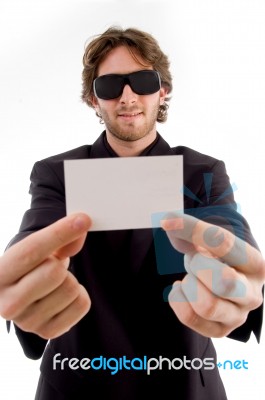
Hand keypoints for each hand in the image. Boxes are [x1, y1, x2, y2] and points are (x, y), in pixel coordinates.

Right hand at [0, 213, 91, 338]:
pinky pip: (82, 304)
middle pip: (56, 272)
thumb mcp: (35, 250)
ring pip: (71, 288)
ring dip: (69, 281)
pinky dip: (79, 296)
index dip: (60, 232)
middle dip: (60, 264)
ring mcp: (26, 321)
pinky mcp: (46, 332)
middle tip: (51, 267)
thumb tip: (81, 225)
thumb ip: (59, 238)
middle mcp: (7, 302)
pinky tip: (62, 297)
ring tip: (53, 284)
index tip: (83, 219)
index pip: (33, 250)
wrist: (18, 298)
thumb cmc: (27, 269)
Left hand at [161, 213, 264, 337]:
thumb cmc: (216, 257)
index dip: (192, 230)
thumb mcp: (208, 240)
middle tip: (193, 259)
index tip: (168, 221)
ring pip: (207, 305)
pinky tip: (181, 289)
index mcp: (255, 264)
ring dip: (189, 285)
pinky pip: (190, 317)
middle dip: (197, 266)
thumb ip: (189, 230)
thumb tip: (168, 222)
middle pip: (223, 282)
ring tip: (190, 277)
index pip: (223, 243)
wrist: (224, 279)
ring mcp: (239, 316)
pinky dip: (178, 299)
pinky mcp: (221, 330)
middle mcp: (254, 294)